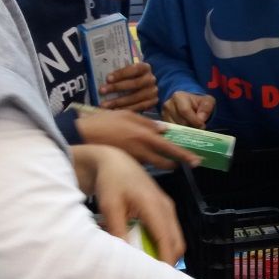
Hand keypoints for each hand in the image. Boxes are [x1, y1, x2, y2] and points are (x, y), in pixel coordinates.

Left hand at [69, 144, 184, 263]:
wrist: (115, 161)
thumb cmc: (110, 182)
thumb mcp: (110, 206)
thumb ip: (117, 230)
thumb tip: (124, 256)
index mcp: (154, 205)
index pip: (166, 239)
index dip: (166, 261)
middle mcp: (166, 207)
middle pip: (177, 241)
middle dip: (169, 260)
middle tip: (154, 278)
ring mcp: (168, 206)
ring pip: (176, 237)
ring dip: (166, 252)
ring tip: (152, 267)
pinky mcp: (165, 207)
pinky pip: (170, 231)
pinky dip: (164, 243)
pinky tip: (149, 250)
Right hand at [74, 109, 199, 169]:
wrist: (82, 135)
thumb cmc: (104, 121)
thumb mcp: (127, 114)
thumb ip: (148, 122)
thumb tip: (164, 130)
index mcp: (144, 136)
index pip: (170, 148)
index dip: (184, 156)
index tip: (197, 161)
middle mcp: (141, 150)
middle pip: (164, 162)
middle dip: (174, 163)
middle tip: (179, 161)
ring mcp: (133, 159)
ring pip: (153, 163)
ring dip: (160, 161)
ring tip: (161, 154)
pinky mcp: (125, 163)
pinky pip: (141, 163)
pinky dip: (146, 160)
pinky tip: (141, 153)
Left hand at [101, 61, 157, 111]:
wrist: (144, 86)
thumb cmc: (130, 77)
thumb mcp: (127, 71)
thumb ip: (119, 72)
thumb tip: (101, 75)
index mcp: (145, 67)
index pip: (134, 69)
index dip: (121, 74)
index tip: (107, 78)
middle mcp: (151, 79)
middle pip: (134, 83)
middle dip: (116, 87)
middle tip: (102, 91)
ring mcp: (153, 92)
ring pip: (135, 97)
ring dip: (118, 102)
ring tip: (105, 105)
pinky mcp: (152, 102)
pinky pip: (138, 107)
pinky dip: (126, 109)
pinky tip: (115, 111)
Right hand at [162, 91, 214, 127]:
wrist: (190, 104)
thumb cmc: (199, 103)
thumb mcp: (207, 102)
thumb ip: (206, 108)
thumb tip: (200, 119)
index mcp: (178, 96)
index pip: (185, 111)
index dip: (194, 120)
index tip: (202, 126)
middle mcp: (168, 105)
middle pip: (180, 121)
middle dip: (191, 127)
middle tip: (199, 129)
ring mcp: (164, 114)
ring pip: (176, 128)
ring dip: (186, 131)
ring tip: (193, 129)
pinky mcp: (164, 123)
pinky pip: (172, 132)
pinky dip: (180, 134)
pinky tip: (187, 132)